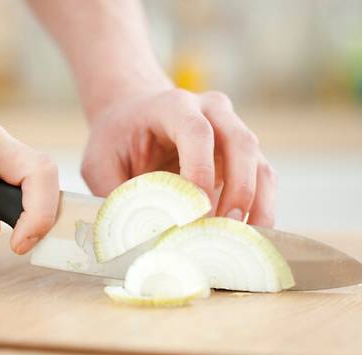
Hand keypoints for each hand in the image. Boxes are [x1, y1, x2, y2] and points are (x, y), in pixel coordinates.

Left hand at [81, 88, 276, 226]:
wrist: (133, 117)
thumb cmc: (115, 140)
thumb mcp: (99, 162)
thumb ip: (114, 196)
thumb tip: (135, 242)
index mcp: (173, 106)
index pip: (197, 132)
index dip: (201, 170)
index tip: (196, 211)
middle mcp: (212, 112)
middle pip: (240, 143)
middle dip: (239, 188)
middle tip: (227, 228)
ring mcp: (232, 131)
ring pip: (259, 163)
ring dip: (257, 204)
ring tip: (247, 241)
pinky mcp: (242, 156)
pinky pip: (262, 180)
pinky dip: (260, 209)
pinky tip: (250, 236)